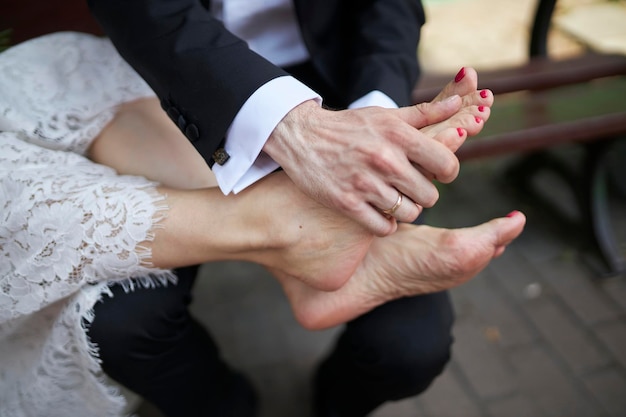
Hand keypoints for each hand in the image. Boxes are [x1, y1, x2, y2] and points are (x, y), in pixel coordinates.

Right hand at [264, 96, 462, 236]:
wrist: (301, 137)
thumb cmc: (348, 126)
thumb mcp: (386, 115)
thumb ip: (426, 113)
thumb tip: (460, 103)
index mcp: (398, 136)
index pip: (447, 165)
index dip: (447, 173)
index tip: (437, 173)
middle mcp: (384, 160)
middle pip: (430, 196)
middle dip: (423, 193)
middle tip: (409, 187)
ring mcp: (365, 184)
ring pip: (409, 214)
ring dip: (404, 210)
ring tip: (394, 199)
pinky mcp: (347, 204)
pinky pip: (384, 228)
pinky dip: (386, 224)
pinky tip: (379, 212)